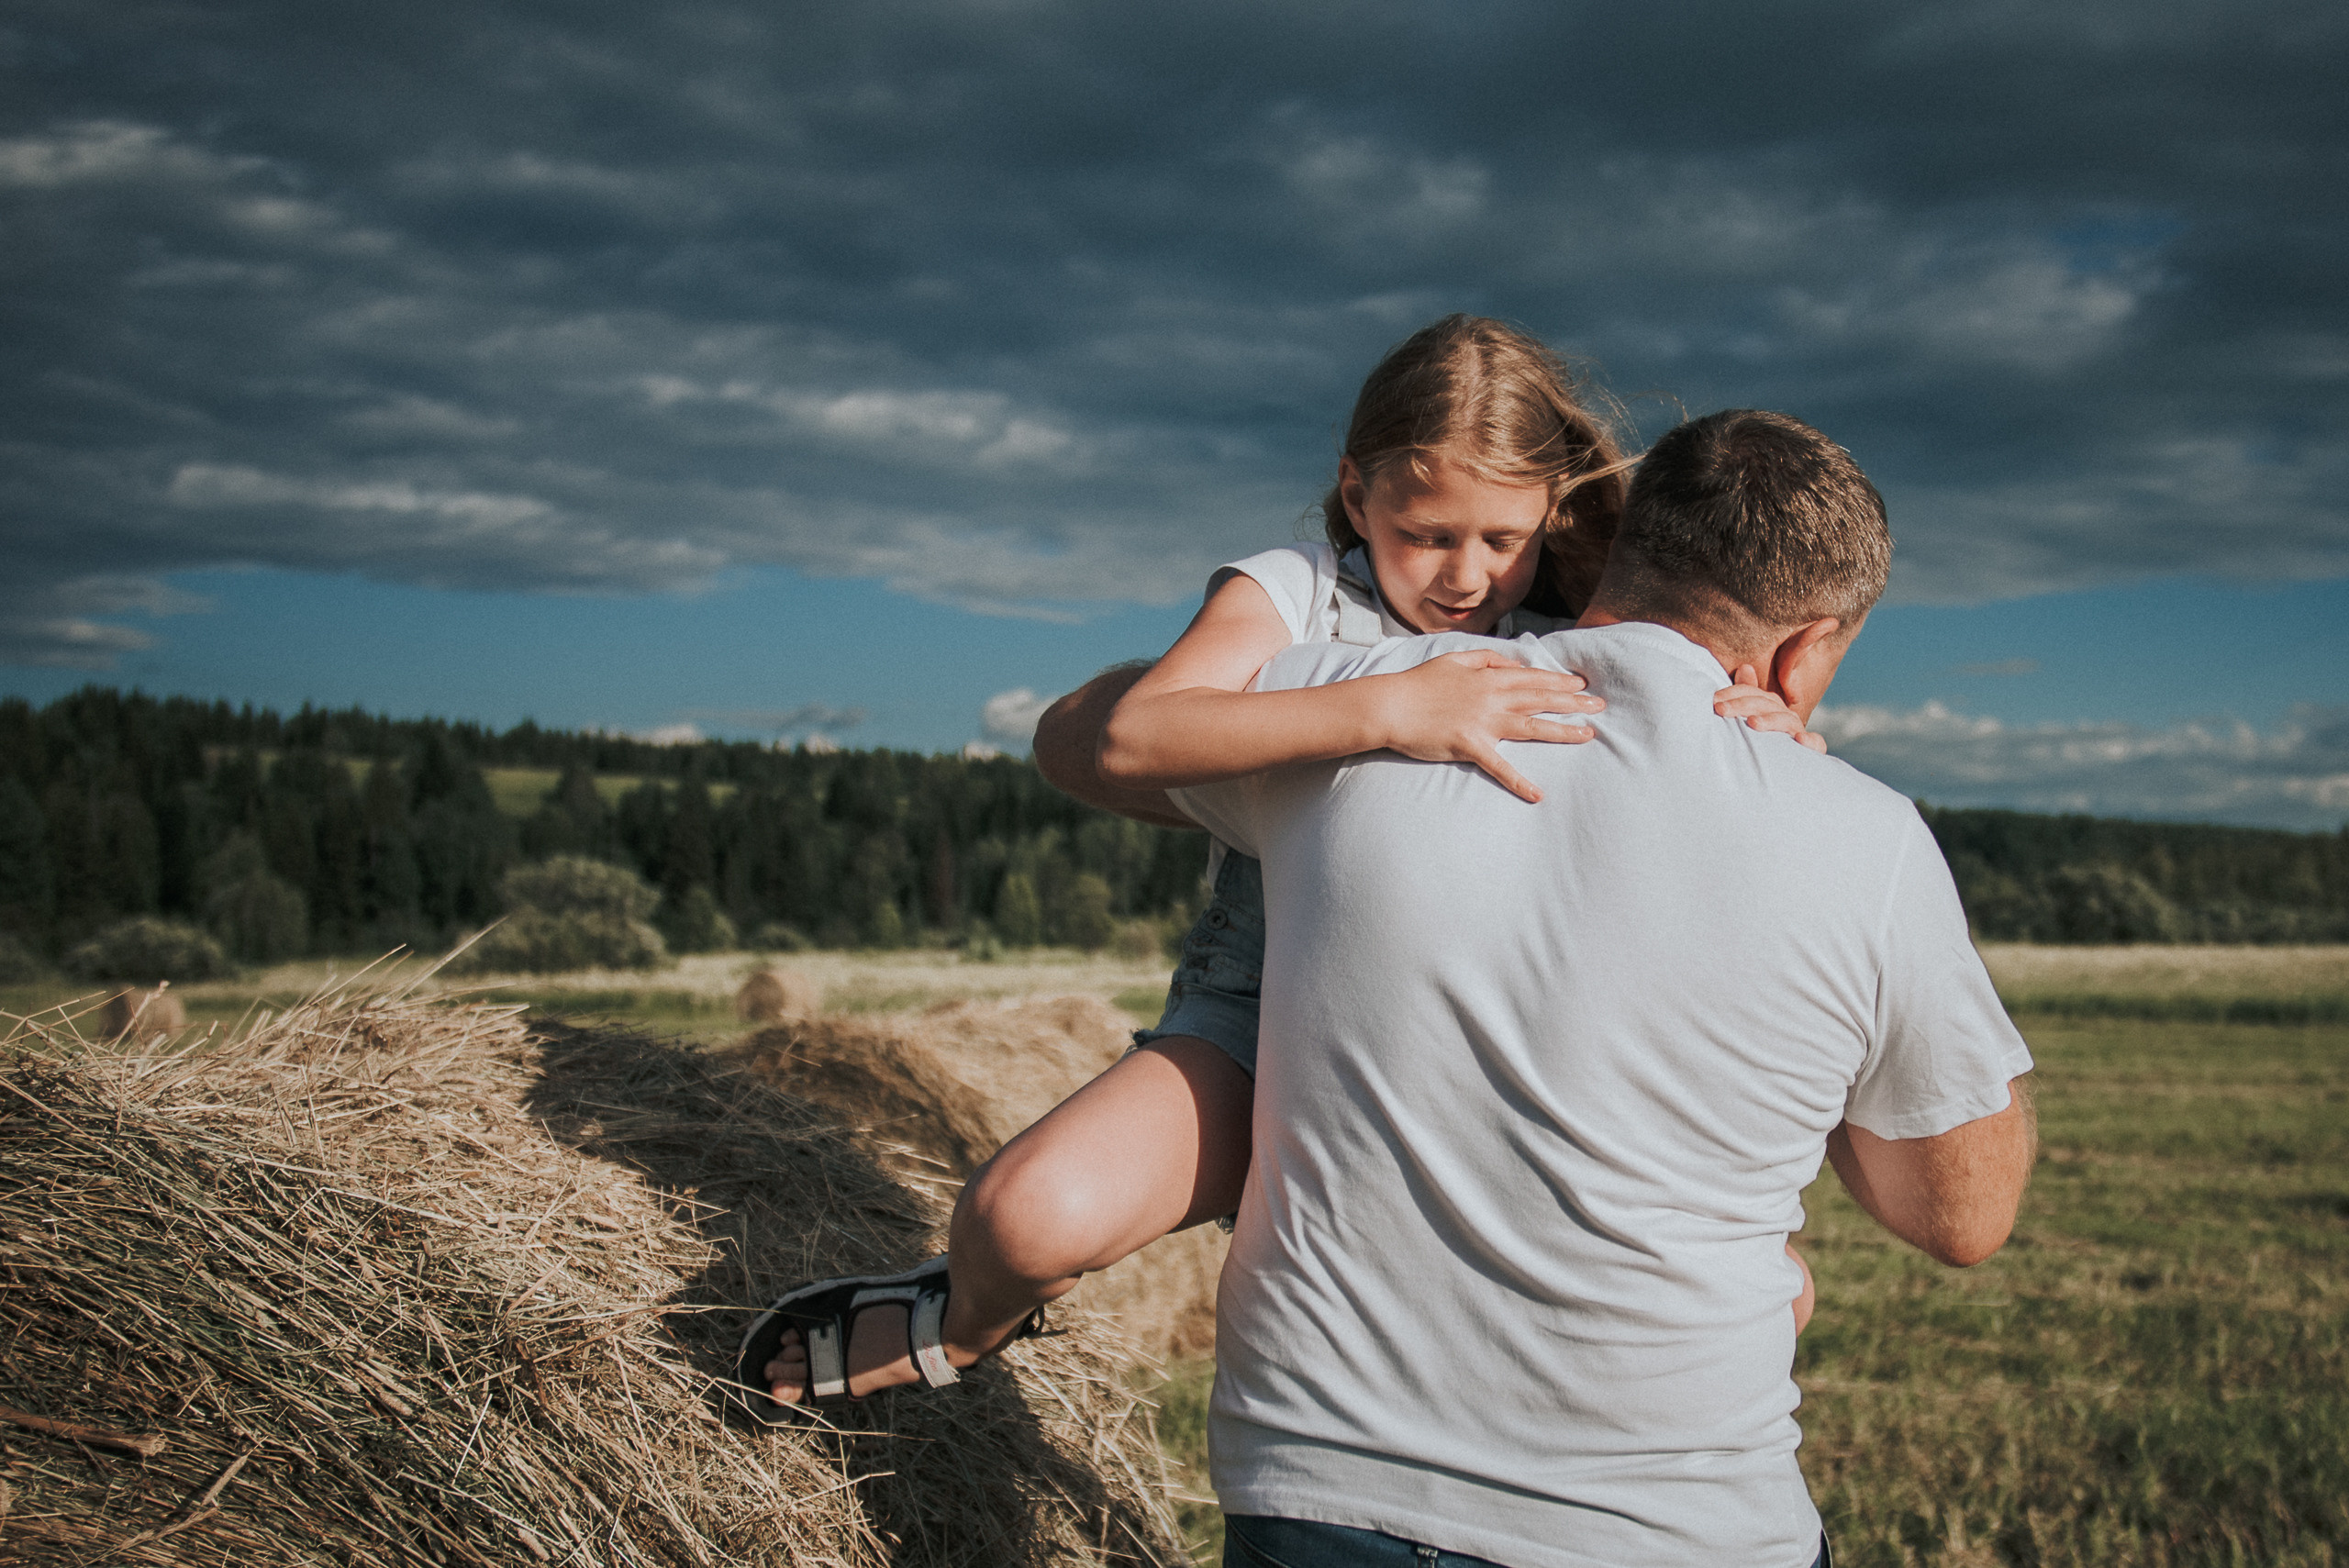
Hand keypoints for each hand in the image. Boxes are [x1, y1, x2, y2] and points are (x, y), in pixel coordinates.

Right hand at [1374, 649, 1603, 802]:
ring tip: (1588, 735)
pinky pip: (1499, 766)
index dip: (1560, 680)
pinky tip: (1537, 794)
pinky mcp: (1469, 746)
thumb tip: (1514, 665)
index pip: (1533, 677)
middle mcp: (1492, 698)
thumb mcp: (1454, 659)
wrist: (1390, 705)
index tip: (1582, 683)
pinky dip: (1518, 781)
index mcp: (1488, 677)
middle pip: (1541, 699)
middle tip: (1600, 705)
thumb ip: (1487, 658)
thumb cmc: (1419, 683)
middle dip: (1573, 702)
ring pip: (1532, 727)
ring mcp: (1482, 722)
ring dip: (1562, 731)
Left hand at [1716, 665, 1825, 753]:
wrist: (1772, 777)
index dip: (1734, 693)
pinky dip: (1810, 741)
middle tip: (1720, 710)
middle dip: (1742, 705)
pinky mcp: (1811, 751)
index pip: (1754, 694)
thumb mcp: (1744, 720)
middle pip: (1767, 705)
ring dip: (1770, 720)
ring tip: (1752, 723)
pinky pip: (1816, 744)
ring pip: (1786, 721)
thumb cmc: (1753, 746)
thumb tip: (1745, 667)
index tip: (1713, 700)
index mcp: (1770, 707)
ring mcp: (1798, 732)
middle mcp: (1785, 716)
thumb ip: (1743, 696)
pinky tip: (1799, 739)